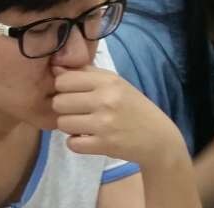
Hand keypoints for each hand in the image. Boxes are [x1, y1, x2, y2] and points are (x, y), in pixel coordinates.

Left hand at [54, 65, 188, 167]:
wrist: (159, 138)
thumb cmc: (133, 107)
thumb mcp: (115, 83)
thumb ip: (85, 73)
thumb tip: (55, 68)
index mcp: (108, 81)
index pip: (63, 80)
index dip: (63, 88)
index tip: (72, 94)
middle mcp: (105, 100)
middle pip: (59, 102)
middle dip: (64, 108)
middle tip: (77, 112)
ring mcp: (104, 124)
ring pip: (62, 123)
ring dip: (69, 126)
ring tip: (82, 125)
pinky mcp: (104, 145)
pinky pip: (72, 144)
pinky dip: (76, 143)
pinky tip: (87, 138)